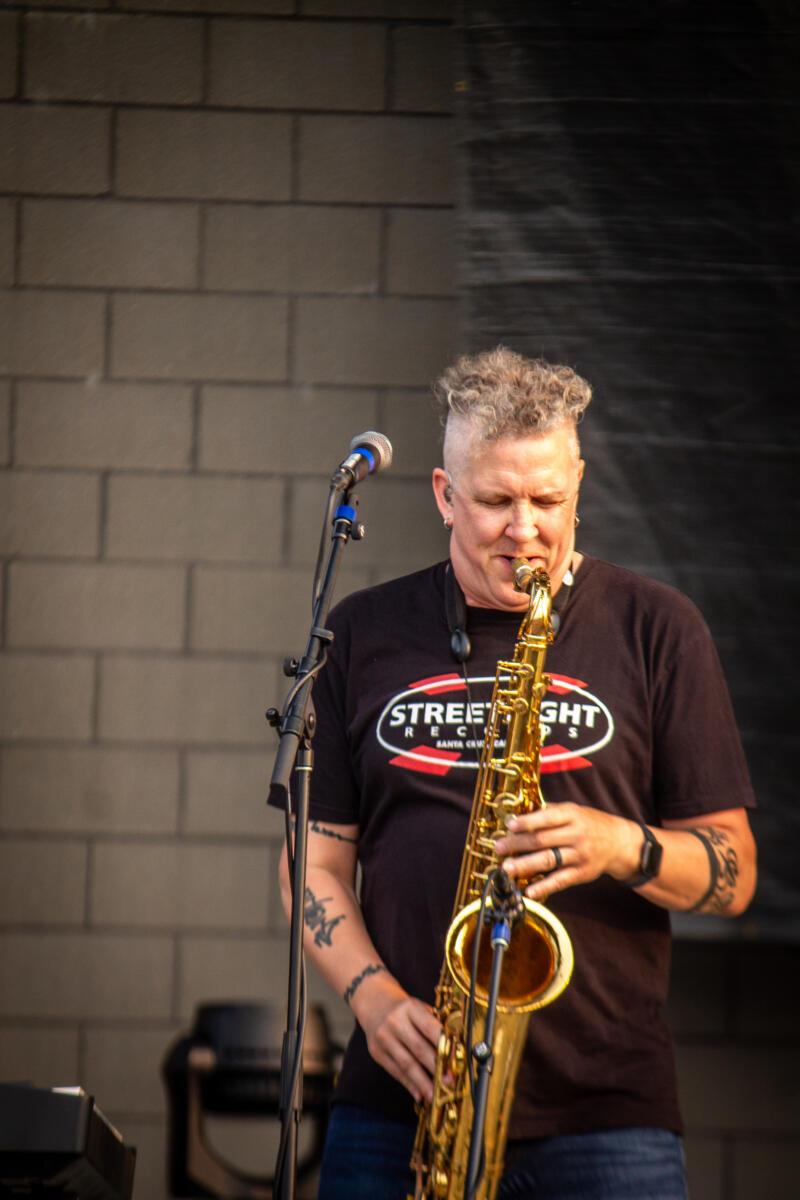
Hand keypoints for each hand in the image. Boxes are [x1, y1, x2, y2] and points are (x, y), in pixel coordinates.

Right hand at [355, 976, 441, 1103]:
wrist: (374, 1002)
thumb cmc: (404, 1009)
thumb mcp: (418, 1008)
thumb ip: (433, 1026)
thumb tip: (452, 1052)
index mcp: (410, 1008)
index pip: (429, 1028)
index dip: (443, 1045)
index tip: (455, 1060)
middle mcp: (395, 1022)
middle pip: (418, 1048)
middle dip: (435, 1067)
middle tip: (448, 1082)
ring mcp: (383, 1038)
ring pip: (406, 1064)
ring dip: (422, 1082)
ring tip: (434, 1094)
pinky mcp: (376, 1052)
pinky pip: (394, 1071)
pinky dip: (408, 1084)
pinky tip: (419, 1094)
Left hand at [493, 802, 639, 900]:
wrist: (619, 843)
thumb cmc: (589, 824)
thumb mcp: (573, 810)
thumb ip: (549, 813)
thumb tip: (519, 817)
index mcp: (572, 815)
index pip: (547, 817)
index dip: (527, 822)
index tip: (509, 825)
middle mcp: (576, 835)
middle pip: (542, 840)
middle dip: (517, 844)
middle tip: (498, 848)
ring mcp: (579, 855)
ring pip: (548, 860)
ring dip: (525, 865)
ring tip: (506, 868)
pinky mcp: (581, 873)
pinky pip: (560, 881)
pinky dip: (544, 887)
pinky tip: (529, 891)